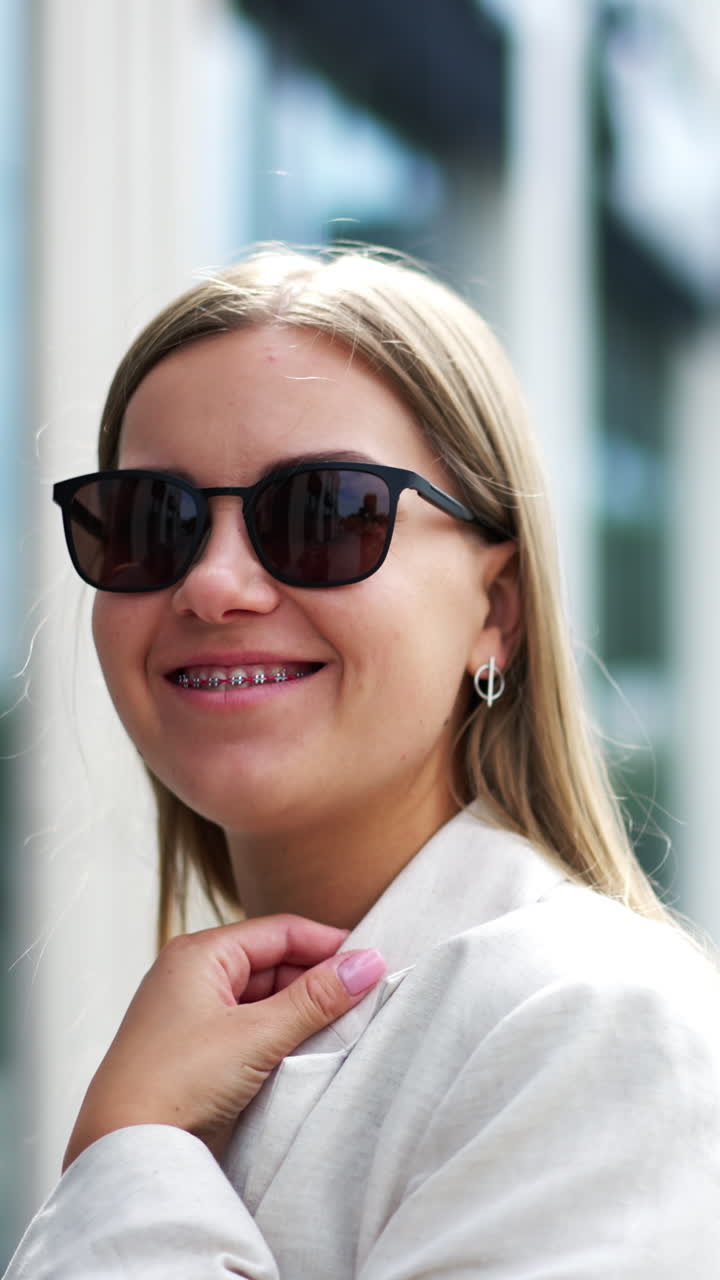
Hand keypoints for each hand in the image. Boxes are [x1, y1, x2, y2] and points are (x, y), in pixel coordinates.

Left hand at [63, 915, 384, 1170]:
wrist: (122, 1151)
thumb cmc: (175, 1082)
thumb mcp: (256, 1035)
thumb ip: (316, 999)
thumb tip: (369, 962)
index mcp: (200, 953)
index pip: (280, 932)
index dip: (328, 944)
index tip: (373, 961)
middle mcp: (192, 976)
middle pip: (273, 964)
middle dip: (317, 981)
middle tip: (365, 1001)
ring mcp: (192, 1016)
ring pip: (263, 1000)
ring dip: (301, 1013)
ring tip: (344, 1028)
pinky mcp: (196, 1053)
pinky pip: (250, 1030)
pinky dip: (281, 1037)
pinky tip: (308, 1053)